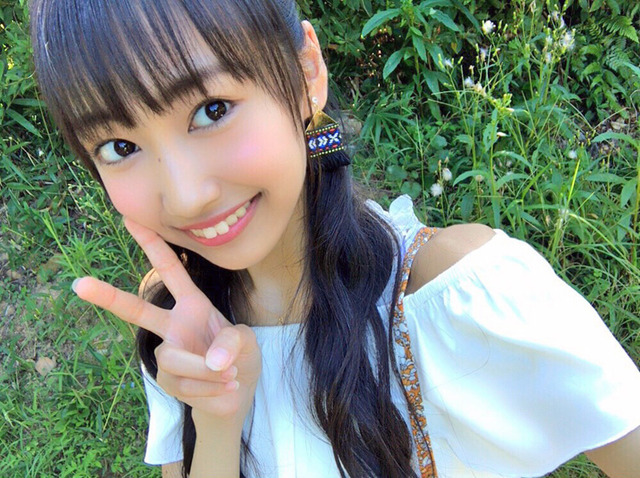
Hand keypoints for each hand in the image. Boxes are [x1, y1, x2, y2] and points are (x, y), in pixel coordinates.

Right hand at [73, 218, 261, 417]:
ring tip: (229, 376)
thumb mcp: (246, 341)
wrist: (238, 391)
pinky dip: (210, 388)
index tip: (130, 219)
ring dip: (204, 371)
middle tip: (78, 284)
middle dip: (108, 296)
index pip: (170, 271)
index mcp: (193, 304)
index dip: (153, 245)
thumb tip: (213, 361)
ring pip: (172, 358)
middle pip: (136, 310)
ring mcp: (167, 352)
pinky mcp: (166, 380)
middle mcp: (174, 324)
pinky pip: (183, 383)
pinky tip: (224, 388)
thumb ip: (233, 343)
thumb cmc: (240, 356)